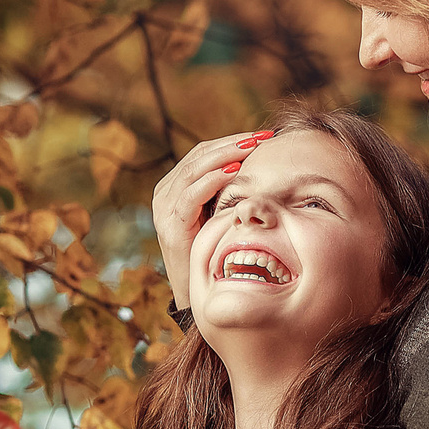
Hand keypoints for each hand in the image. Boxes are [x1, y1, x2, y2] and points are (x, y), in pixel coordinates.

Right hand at [152, 129, 272, 311]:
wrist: (197, 292)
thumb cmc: (215, 251)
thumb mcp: (221, 214)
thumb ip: (229, 192)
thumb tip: (262, 167)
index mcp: (176, 186)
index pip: (205, 152)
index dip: (234, 141)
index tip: (264, 136)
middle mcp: (166, 192)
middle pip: (200, 155)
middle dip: (234, 143)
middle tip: (263, 137)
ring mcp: (164, 208)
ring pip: (195, 169)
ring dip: (226, 155)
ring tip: (253, 147)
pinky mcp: (170, 225)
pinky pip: (190, 195)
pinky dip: (212, 180)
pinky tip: (234, 172)